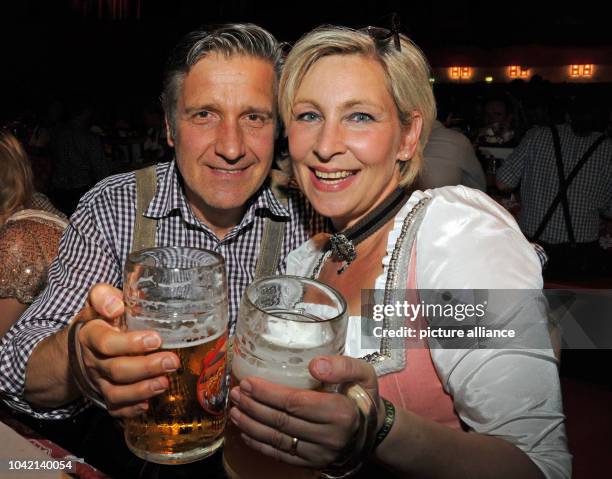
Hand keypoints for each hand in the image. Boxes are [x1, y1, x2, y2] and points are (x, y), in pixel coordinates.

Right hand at [76, 283, 179, 417]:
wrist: (81, 346)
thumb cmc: (100, 319)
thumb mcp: (98, 301)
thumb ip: (104, 296)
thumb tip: (116, 304)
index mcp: (91, 335)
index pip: (106, 342)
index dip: (130, 343)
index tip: (156, 339)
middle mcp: (93, 361)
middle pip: (116, 370)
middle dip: (146, 368)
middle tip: (172, 362)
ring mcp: (98, 381)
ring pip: (115, 393)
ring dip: (142, 390)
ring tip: (165, 383)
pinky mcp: (104, 395)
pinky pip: (114, 409)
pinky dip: (130, 410)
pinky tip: (147, 405)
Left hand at [229, 355, 381, 468]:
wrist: (373, 430)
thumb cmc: (363, 395)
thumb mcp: (363, 372)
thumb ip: (342, 365)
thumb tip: (314, 365)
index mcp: (340, 412)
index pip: (295, 402)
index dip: (267, 393)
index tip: (249, 382)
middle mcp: (329, 437)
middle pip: (281, 421)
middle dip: (253, 406)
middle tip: (236, 393)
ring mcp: (319, 454)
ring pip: (277, 440)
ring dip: (250, 425)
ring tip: (234, 410)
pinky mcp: (312, 464)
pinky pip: (280, 455)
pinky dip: (259, 443)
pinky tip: (245, 431)